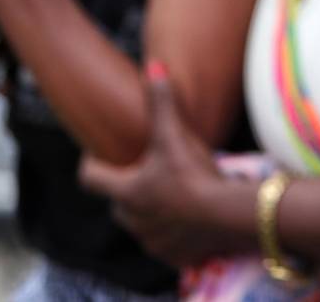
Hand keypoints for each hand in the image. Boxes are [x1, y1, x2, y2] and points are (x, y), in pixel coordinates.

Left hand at [79, 63, 240, 266]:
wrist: (229, 217)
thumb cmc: (196, 176)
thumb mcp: (176, 137)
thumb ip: (163, 103)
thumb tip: (153, 65)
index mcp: (126, 191)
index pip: (90, 178)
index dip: (90, 164)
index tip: (97, 154)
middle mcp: (131, 219)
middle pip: (118, 202)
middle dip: (128, 188)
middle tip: (147, 171)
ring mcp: (151, 240)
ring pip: (141, 223)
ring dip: (150, 211)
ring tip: (172, 194)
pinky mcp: (172, 254)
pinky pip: (164, 243)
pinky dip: (172, 232)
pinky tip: (190, 219)